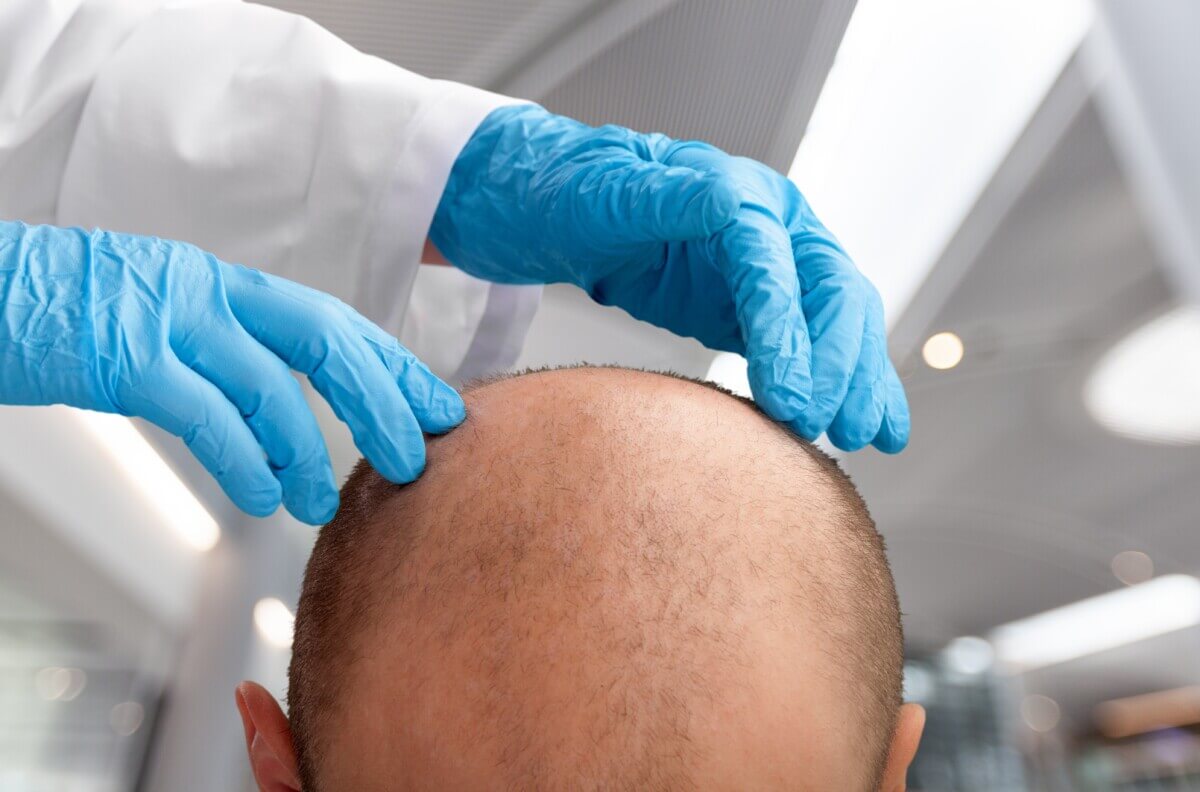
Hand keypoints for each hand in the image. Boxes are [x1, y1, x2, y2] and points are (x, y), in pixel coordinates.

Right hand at [0, 221, 463, 523]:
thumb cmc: (65, 315)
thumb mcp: (161, 321)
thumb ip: (224, 355)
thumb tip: (283, 422)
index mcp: (226, 286)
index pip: (335, 323)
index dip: (394, 366)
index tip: (439, 407)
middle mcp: (209, 291)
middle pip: (327, 340)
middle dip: (382, 400)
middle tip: (416, 459)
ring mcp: (167, 318)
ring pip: (272, 384)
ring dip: (309, 451)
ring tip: (323, 503)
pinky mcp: (122, 354)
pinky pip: (205, 413)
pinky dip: (244, 461)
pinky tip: (262, 499)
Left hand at [430, 105, 907, 451]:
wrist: (562, 210)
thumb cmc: (577, 198)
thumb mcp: (604, 197)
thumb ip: (661, 199)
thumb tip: (725, 201)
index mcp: (739, 192)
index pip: (775, 262)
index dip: (787, 331)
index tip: (790, 398)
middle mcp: (774, 226)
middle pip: (831, 292)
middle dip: (837, 363)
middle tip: (831, 428)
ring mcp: (776, 268)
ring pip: (840, 322)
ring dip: (858, 380)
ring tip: (868, 438)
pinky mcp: (763, 307)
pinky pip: (815, 347)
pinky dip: (844, 385)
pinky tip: (871, 429)